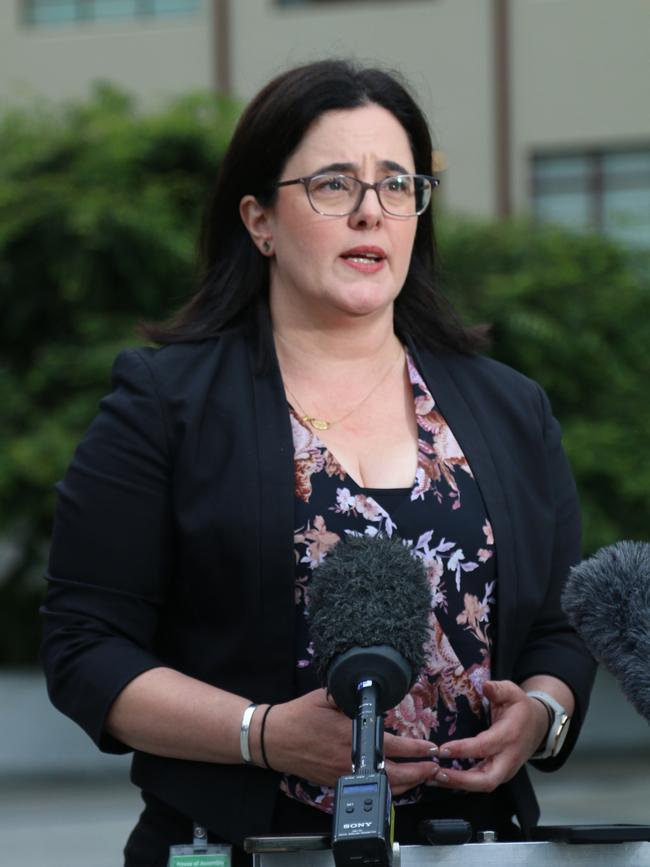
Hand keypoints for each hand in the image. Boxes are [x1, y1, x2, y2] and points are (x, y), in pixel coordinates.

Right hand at [263, 688, 442, 794]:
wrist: (274, 739)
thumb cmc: (299, 716)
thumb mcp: (326, 697)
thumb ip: (351, 697)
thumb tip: (371, 692)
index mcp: (349, 736)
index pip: (390, 746)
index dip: (414, 749)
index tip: (430, 747)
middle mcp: (348, 760)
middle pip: (393, 774)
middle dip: (418, 773)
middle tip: (434, 768)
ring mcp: (342, 774)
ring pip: (382, 786)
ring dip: (406, 783)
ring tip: (422, 777)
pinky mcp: (336, 782)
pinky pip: (368, 788)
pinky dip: (386, 787)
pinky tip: (397, 783)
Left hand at [430, 680, 549, 791]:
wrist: (538, 726)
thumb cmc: (521, 709)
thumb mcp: (513, 693)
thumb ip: (499, 689)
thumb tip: (486, 686)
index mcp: (509, 736)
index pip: (484, 747)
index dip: (463, 750)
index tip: (442, 749)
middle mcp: (508, 758)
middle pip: (486, 780)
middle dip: (460, 780)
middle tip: (437, 773)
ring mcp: (505, 770)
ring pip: (482, 785)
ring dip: (457, 784)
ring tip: (433, 778)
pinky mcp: (500, 775)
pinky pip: (480, 782)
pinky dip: (462, 784)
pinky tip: (442, 779)